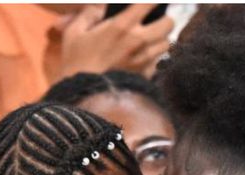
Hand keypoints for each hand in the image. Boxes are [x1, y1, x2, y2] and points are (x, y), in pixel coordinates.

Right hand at [53, 4, 172, 79]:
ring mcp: (145, 60)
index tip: (150, 3)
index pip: (149, 3)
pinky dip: (155, 58)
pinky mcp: (146, 75)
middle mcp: (139, 41)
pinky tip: (144, 58)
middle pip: (169, 23)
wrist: (84, 95)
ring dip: (161, 39)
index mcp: (122, 26)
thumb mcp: (74, 32)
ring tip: (151, 41)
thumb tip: (102, 4)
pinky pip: (159, 61)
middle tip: (154, 22)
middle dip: (163, 20)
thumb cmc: (77, 62)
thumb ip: (90, 12)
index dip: (153, 1)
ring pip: (167, 43)